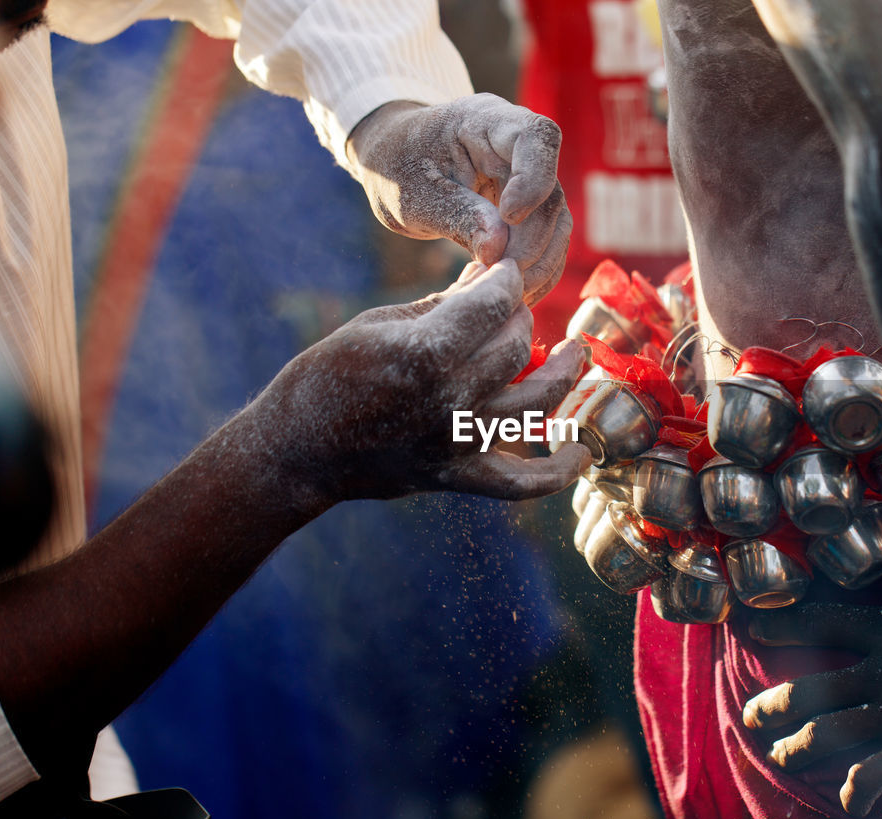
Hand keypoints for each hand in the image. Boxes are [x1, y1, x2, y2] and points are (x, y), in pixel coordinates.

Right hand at [245, 260, 589, 510]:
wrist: (299, 449)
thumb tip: (488, 273)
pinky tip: (582, 451)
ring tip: (575, 351)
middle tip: (510, 309)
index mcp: (425, 354)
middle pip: (517, 345)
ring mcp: (459, 443)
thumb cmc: (330, 375)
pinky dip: (558, 472)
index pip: (494, 304)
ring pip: (536, 403)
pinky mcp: (459, 478)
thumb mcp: (381, 323)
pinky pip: (522, 483)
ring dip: (564, 373)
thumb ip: (444, 304)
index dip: (505, 280)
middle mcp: (450, 400)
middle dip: (520, 316)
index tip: (502, 272)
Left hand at [346, 94, 571, 302]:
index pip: (536, 138)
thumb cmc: (398, 166)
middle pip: (550, 194)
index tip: (508, 218)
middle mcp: (517, 146)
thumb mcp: (413, 193)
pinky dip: (537, 269)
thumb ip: (455, 216)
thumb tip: (496, 249)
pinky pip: (548, 240)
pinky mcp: (530, 208)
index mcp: (486, 120)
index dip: (533, 181)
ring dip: (540, 263)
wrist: (395, 162)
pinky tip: (515, 291)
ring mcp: (527, 177)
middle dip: (530, 243)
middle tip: (499, 277)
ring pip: (557, 223)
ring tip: (509, 292)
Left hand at [742, 499, 881, 816]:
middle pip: (813, 689)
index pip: (822, 620)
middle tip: (750, 716)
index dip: (782, 623)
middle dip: (776, 704)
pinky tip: (849, 801)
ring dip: (799, 746)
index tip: (747, 626)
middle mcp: (881, 673)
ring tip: (778, 755)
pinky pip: (877, 773)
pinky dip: (860, 789)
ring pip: (830, 731)